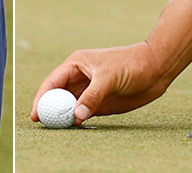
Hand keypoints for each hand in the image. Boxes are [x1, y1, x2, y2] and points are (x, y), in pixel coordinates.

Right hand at [32, 42, 172, 125]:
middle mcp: (79, 78)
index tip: (36, 114)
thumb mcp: (109, 77)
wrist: (156, 68)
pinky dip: (77, 121)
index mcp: (76, 64)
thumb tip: (76, 116)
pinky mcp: (99, 103)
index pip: (52, 82)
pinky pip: (83, 114)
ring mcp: (89, 91)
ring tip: (60, 129)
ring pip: (69, 106)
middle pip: (57, 96)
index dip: (42, 98)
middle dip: (50, 110)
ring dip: (64, 117)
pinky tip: (75, 128)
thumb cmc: (132, 64)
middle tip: (45, 125)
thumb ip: (92, 96)